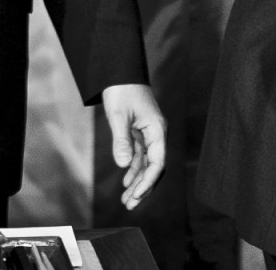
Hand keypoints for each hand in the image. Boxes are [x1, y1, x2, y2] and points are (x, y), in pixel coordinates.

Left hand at [101, 83, 164, 209]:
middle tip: (130, 205)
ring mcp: (149, 133)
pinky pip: (139, 155)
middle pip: (154, 167)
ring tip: (126, 199)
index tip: (136, 195)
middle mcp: (156, 134)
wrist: (120, 70)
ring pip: (145, 163)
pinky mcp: (140, 131)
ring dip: (136, 180)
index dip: (148, 181)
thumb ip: (122, 140)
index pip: (157, 162)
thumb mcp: (119, 115)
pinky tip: (125, 181)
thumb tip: (123, 166)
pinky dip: (132, 168)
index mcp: (157, 130)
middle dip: (143, 187)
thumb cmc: (122, 89)